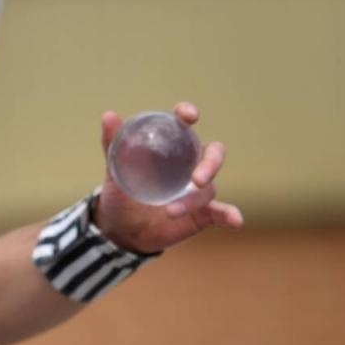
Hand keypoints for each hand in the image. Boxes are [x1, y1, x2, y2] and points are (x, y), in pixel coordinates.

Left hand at [94, 101, 242, 253]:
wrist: (122, 229)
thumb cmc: (122, 193)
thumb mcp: (115, 170)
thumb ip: (113, 144)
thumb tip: (109, 115)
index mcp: (171, 147)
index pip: (184, 125)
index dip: (189, 115)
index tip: (188, 116)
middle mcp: (190, 164)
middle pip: (213, 154)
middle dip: (210, 163)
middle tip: (196, 179)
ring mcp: (197, 189)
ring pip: (208, 188)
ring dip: (193, 200)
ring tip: (170, 212)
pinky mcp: (202, 212)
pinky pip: (220, 213)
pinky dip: (230, 215)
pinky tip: (236, 221)